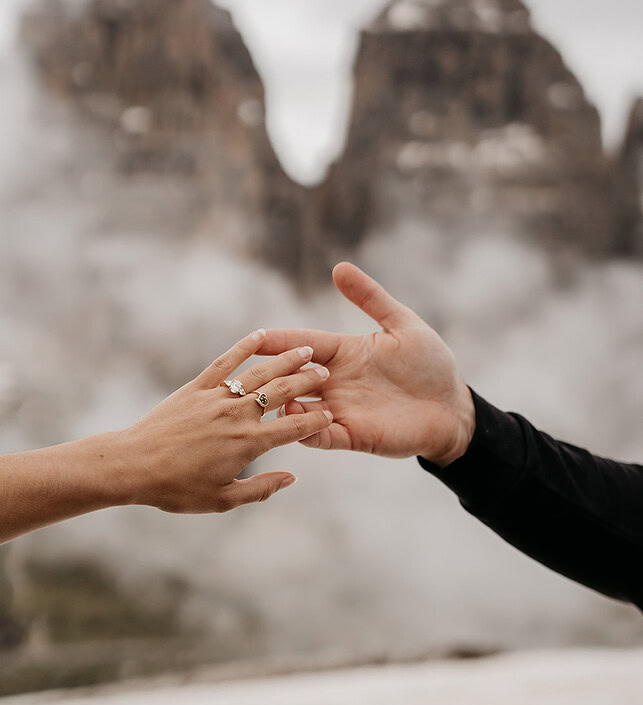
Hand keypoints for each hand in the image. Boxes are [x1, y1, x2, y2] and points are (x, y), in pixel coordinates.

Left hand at [120, 330, 332, 511]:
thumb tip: (292, 478)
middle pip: (282, 392)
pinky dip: (244, 347)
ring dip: (286, 360)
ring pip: (259, 373)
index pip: (295, 427)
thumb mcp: (222, 499)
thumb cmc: (176, 488)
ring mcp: (216, 398)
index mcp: (249, 444)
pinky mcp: (196, 388)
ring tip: (306, 351)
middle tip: (326, 374)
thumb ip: (261, 489)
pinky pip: (225, 362)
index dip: (317, 419)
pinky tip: (260, 336)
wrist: (133, 465)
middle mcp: (237, 415)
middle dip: (308, 381)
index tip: (332, 413)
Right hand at [257, 264, 475, 464]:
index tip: (254, 338)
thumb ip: (371, 297)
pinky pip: (322, 436)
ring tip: (277, 398)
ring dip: (285, 404)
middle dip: (273, 374)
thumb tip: (340, 268)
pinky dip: (307, 432)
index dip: (279, 341)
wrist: (453, 407)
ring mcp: (341, 410)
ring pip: (300, 410)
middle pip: (293, 377)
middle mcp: (335, 382)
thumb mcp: (403, 324)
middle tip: (252, 371)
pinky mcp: (353, 436)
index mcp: (343, 353)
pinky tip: (299, 423)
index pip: (303, 344)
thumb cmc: (430, 364)